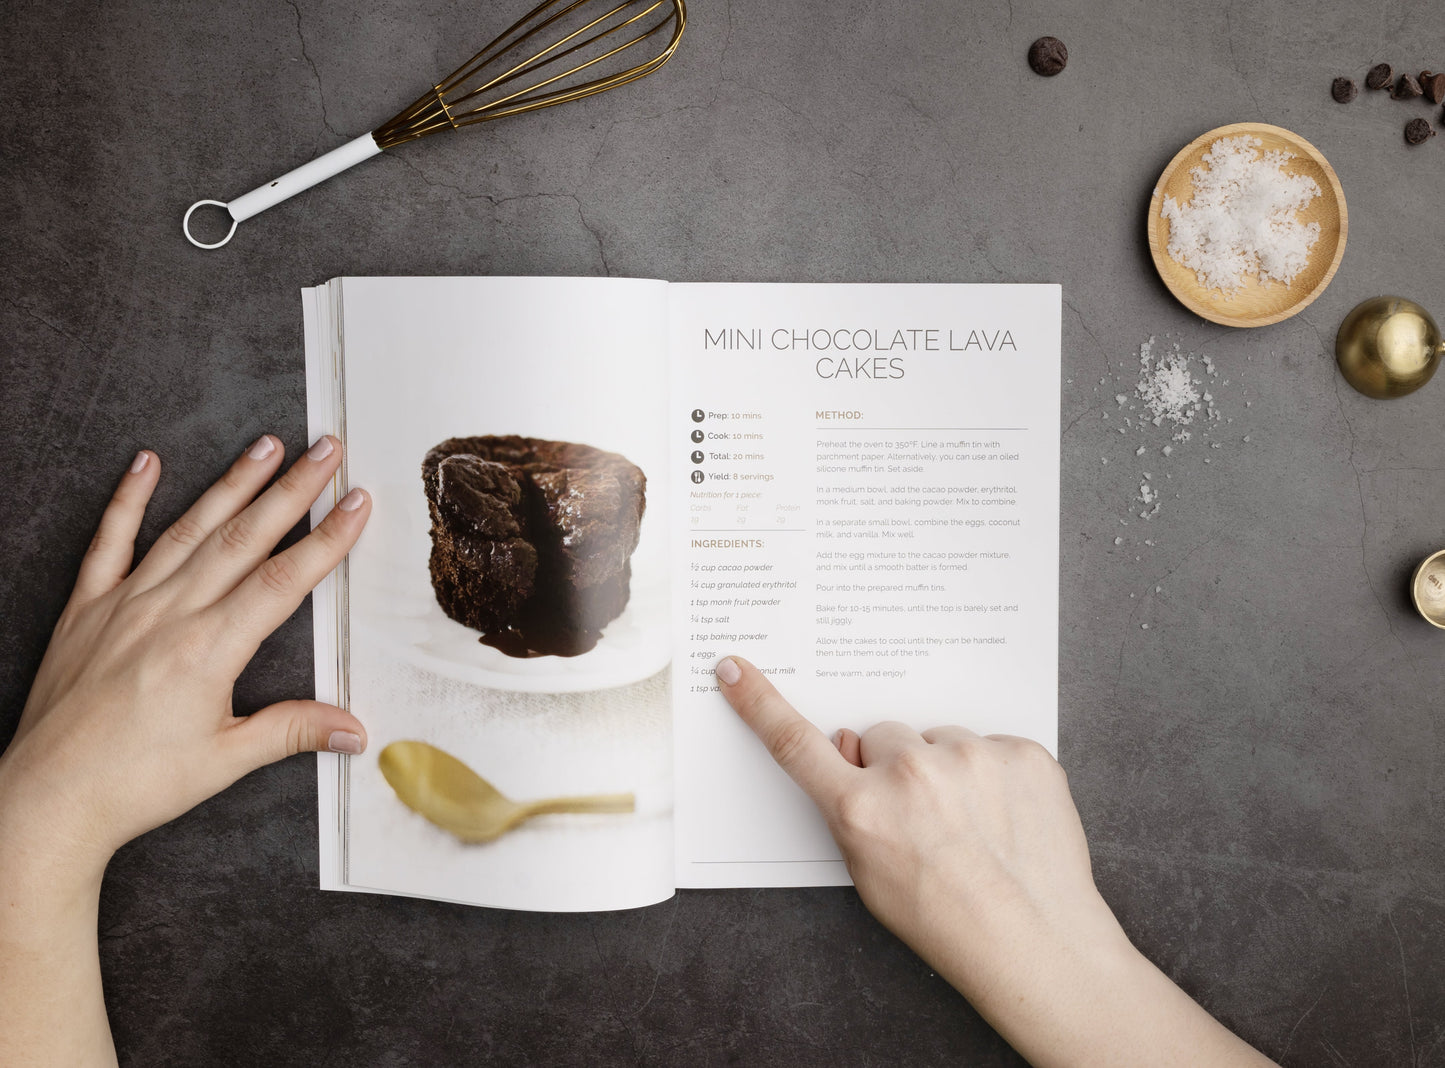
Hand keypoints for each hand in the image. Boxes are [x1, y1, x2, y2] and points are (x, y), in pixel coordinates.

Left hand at [0, 435, 370, 873]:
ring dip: (232, 483)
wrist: (48, 798)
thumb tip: (355, 730)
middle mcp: (168, 614)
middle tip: (327, 451)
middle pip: (244, 538)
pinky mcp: (87, 609)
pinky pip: (109, 542)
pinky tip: (147, 463)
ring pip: (189, 529)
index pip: (282, 580)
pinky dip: (128, 499)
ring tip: (266, 444)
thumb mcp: (226, 760)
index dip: (326, 539)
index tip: (357, 502)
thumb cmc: (134, 783)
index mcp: (208, 649)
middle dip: (292, 489)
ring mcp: (124, 604)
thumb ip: (293, 731)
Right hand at [714, 655, 1273, 1067]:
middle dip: (893, 764)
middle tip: (923, 814)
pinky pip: (992, 745)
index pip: (795, 743)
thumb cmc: (947, 921)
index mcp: (863, 810)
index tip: (735, 668)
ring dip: (947, 767)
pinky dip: (994, 774)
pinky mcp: (1022, 753)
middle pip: (882, 735)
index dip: (759, 702)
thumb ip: (850, 810)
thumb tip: (846, 745)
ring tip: (972, 822)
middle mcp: (912, 773)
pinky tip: (1004, 815)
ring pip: (939, 738)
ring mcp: (972, 757)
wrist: (1037, 943)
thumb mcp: (870, 877)